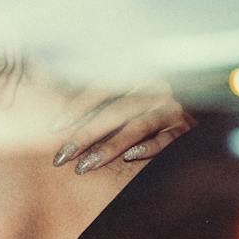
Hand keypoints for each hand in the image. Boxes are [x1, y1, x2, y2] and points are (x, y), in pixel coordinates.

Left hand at [50, 84, 190, 174]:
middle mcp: (155, 87)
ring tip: (85, 165)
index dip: (77, 106)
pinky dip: (150, 147)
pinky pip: (168, 139)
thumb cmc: (141, 104)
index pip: (103, 86)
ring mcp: (172, 108)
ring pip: (137, 127)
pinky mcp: (185, 129)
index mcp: (136, 73)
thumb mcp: (119, 90)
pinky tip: (130, 157)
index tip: (54, 128)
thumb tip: (44, 75)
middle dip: (86, 134)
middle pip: (116, 111)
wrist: (194, 108)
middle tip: (62, 155)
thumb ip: (92, 90)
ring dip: (110, 147)